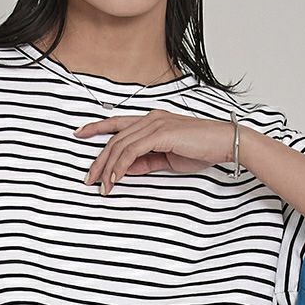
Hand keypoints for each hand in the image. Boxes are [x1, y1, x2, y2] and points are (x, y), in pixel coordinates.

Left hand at [73, 108, 236, 194]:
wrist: (224, 143)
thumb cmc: (201, 150)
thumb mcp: (167, 158)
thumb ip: (146, 162)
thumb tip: (125, 170)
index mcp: (151, 121)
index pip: (118, 124)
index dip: (97, 127)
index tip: (80, 134)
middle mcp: (150, 119)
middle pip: (115, 138)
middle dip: (98, 160)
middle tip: (88, 179)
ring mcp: (155, 124)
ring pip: (120, 145)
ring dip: (108, 168)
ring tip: (101, 186)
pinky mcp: (160, 133)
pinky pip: (132, 151)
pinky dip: (120, 166)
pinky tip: (115, 179)